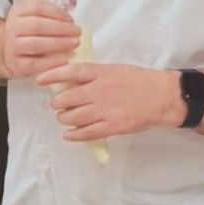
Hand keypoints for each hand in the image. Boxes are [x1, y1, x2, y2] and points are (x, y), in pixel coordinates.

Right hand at [3, 0, 79, 78]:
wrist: (6, 49)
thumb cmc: (26, 31)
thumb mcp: (36, 15)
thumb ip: (54, 9)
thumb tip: (72, 2)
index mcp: (18, 11)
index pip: (37, 7)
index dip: (57, 12)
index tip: (71, 19)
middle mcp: (13, 27)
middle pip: (37, 25)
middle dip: (61, 29)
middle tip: (77, 32)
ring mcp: (13, 46)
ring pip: (36, 44)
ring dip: (58, 44)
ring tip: (74, 43)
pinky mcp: (16, 64)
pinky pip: (35, 63)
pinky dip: (51, 61)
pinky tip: (65, 59)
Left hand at [38, 64, 184, 140]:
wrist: (162, 96)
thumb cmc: (140, 81)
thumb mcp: (115, 69)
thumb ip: (94, 74)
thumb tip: (71, 79)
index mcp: (101, 73)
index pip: (70, 72)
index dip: (52, 76)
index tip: (40, 80)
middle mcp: (100, 90)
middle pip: (67, 98)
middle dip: (58, 103)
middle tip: (57, 105)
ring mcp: (105, 109)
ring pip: (73, 117)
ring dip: (65, 119)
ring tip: (65, 118)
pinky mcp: (112, 126)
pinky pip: (86, 133)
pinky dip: (74, 135)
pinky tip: (69, 135)